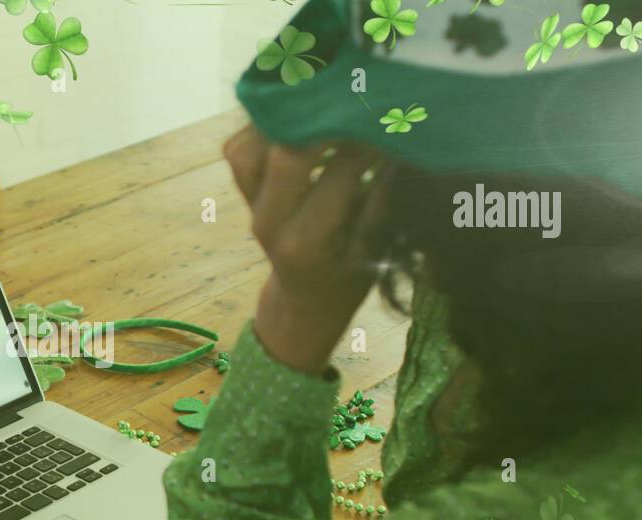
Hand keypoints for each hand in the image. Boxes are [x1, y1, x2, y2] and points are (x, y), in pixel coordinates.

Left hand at [223, 123, 393, 373]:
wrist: (306, 296)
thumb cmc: (351, 274)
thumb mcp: (377, 248)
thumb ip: (384, 200)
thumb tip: (401, 144)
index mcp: (306, 246)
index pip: (338, 176)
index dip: (368, 144)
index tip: (392, 122)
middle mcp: (269, 224)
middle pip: (286, 155)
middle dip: (326, 121)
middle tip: (357, 101)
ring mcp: (250, 205)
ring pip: (250, 147)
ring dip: (287, 120)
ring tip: (323, 100)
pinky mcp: (242, 189)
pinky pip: (239, 146)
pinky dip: (264, 125)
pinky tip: (297, 113)